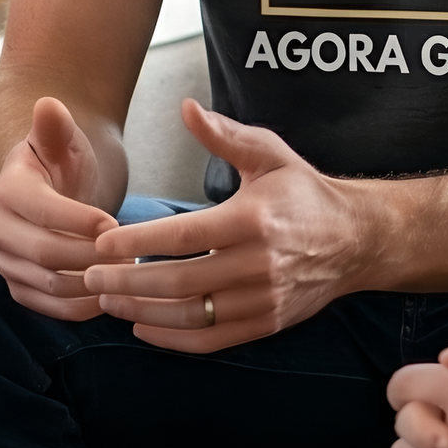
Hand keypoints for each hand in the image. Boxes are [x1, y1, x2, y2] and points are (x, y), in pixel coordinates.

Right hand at [0, 98, 115, 318]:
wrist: (51, 191)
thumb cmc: (62, 163)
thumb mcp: (64, 142)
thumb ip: (56, 127)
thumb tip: (48, 104)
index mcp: (9, 189)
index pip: (43, 211)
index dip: (80, 221)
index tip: (115, 223)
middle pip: (46, 253)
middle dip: (92, 257)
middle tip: (131, 255)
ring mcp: (6, 261)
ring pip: (49, 285)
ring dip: (92, 285)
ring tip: (126, 274)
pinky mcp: (19, 287)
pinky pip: (49, 308)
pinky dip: (81, 309)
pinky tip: (110, 297)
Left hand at [78, 102, 376, 351]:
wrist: (357, 240)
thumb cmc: (304, 192)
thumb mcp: (269, 153)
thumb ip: (224, 135)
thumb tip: (187, 108)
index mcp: (252, 219)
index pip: (183, 237)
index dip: (138, 243)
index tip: (102, 244)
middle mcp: (258, 265)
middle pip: (180, 282)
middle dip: (127, 282)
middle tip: (90, 276)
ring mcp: (264, 300)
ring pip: (192, 315)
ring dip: (143, 312)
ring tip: (107, 301)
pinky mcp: (267, 324)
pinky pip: (213, 339)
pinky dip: (174, 339)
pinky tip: (143, 326)